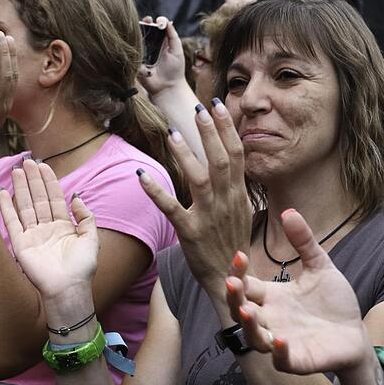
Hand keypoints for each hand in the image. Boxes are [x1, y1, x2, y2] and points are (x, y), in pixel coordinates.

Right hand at [1, 159, 99, 301]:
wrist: (69, 289)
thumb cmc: (82, 268)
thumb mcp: (91, 238)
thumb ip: (86, 216)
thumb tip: (77, 197)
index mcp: (63, 226)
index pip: (54, 198)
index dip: (49, 181)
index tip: (43, 165)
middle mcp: (46, 228)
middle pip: (38, 198)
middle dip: (33, 179)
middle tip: (26, 161)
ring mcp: (32, 235)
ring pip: (25, 206)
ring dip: (20, 188)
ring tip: (15, 170)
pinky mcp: (20, 245)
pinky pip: (12, 222)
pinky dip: (7, 208)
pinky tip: (3, 193)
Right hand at [137, 16, 187, 96]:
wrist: (167, 87)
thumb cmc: (175, 70)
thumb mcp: (177, 50)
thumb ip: (172, 35)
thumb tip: (167, 21)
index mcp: (160, 41)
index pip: (155, 27)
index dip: (155, 22)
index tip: (157, 21)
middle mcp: (149, 45)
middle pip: (143, 30)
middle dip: (143, 23)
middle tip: (146, 21)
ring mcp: (140, 52)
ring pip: (134, 38)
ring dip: (135, 32)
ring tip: (139, 29)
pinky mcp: (134, 60)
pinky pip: (130, 51)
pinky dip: (131, 46)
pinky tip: (133, 42)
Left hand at [137, 99, 250, 295]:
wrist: (229, 279)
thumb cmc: (232, 242)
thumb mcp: (241, 210)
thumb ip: (234, 183)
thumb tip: (230, 155)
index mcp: (239, 194)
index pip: (236, 153)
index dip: (227, 128)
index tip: (217, 105)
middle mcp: (226, 202)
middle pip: (220, 160)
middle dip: (210, 132)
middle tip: (198, 108)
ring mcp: (208, 217)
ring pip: (198, 179)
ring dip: (186, 154)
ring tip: (173, 132)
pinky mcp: (190, 233)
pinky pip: (171, 208)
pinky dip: (156, 191)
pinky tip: (141, 174)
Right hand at [224, 208, 370, 374]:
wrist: (356, 333)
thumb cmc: (333, 302)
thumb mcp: (320, 266)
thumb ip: (304, 242)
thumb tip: (288, 211)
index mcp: (273, 296)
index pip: (246, 285)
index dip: (238, 273)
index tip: (239, 255)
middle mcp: (272, 319)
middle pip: (241, 310)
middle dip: (233, 298)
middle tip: (231, 283)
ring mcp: (282, 341)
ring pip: (254, 337)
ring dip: (248, 325)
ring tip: (247, 311)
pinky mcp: (299, 360)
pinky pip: (281, 361)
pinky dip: (278, 352)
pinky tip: (280, 339)